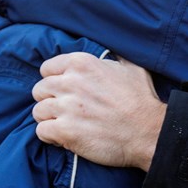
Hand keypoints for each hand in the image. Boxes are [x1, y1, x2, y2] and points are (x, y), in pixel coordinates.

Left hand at [32, 53, 164, 171]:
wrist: (149, 132)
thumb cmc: (142, 100)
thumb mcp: (131, 67)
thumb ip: (113, 57)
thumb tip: (110, 50)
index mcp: (82, 63)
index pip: (47, 69)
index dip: (54, 81)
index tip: (65, 92)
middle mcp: (70, 82)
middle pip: (39, 90)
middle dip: (50, 100)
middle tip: (65, 111)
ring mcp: (66, 107)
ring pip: (38, 111)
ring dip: (50, 119)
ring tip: (66, 125)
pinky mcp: (65, 131)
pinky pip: (41, 131)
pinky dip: (50, 137)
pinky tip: (64, 138)